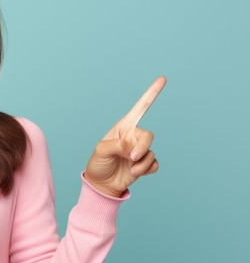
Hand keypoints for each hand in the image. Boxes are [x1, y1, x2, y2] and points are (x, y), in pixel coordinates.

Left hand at [84, 77, 166, 196]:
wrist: (101, 184)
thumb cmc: (98, 164)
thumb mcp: (101, 151)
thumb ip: (117, 145)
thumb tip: (133, 147)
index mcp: (123, 127)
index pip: (140, 107)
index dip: (152, 93)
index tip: (163, 79)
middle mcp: (134, 136)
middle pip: (148, 136)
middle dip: (142, 148)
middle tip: (132, 158)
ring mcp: (140, 149)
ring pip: (150, 153)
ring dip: (141, 164)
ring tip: (130, 169)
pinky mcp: (145, 163)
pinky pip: (154, 164)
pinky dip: (145, 170)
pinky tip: (135, 172)